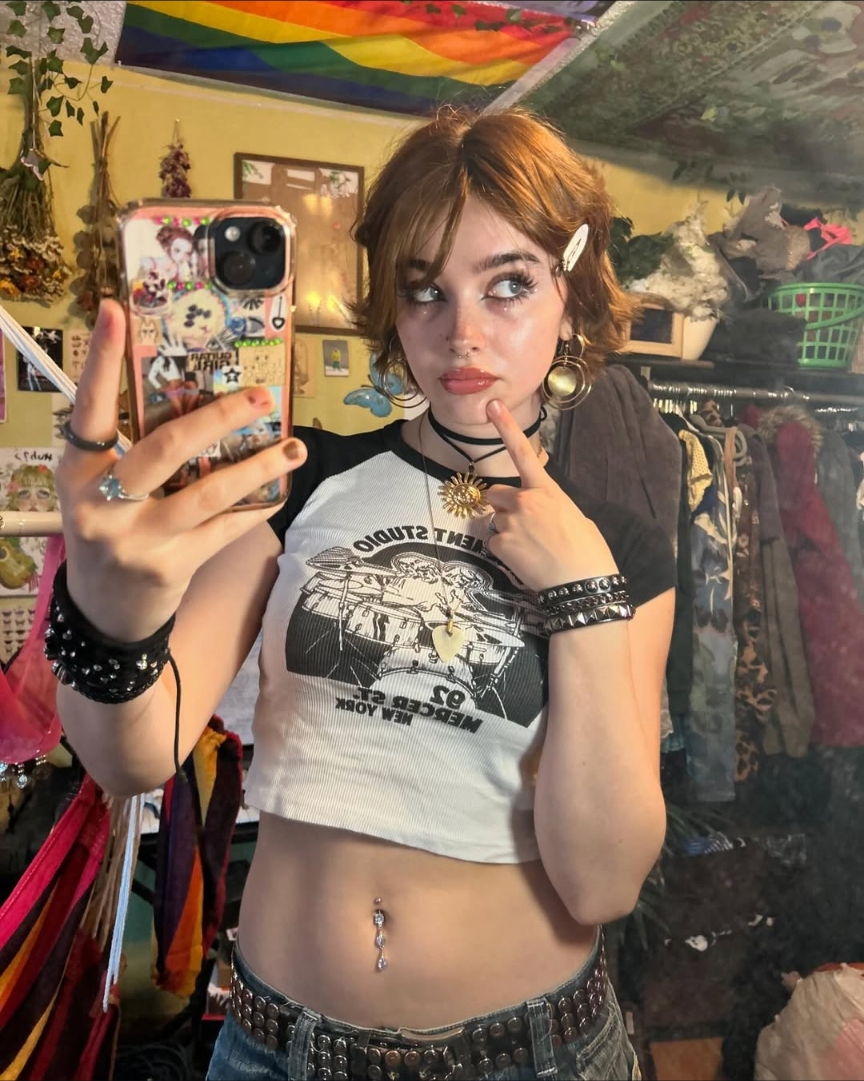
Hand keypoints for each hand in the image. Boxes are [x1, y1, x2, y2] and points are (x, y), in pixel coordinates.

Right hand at [55, 300, 306, 640]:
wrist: (104, 612)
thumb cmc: (107, 531)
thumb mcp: (97, 490)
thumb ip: (131, 453)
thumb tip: (198, 401)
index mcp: (78, 473)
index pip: (88, 409)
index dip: (101, 360)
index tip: (115, 311)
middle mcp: (103, 504)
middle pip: (166, 448)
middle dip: (220, 417)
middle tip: (261, 396)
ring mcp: (138, 539)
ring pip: (208, 492)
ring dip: (257, 466)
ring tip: (293, 447)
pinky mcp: (172, 567)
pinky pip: (225, 529)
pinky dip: (256, 507)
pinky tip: (280, 491)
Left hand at [483, 400, 616, 591]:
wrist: (582, 583)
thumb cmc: (588, 551)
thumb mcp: (575, 517)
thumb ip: (550, 505)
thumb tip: (538, 511)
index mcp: (546, 490)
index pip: (523, 453)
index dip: (506, 427)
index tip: (492, 406)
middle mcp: (524, 501)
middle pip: (496, 494)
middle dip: (503, 505)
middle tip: (523, 525)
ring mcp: (509, 523)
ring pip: (495, 520)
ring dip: (506, 530)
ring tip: (531, 548)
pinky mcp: (499, 545)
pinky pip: (494, 542)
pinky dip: (505, 550)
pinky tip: (525, 560)